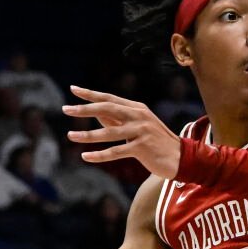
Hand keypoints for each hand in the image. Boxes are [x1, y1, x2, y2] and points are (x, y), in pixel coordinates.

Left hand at [63, 86, 179, 178]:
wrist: (181, 158)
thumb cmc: (156, 143)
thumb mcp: (137, 127)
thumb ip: (117, 120)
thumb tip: (95, 113)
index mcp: (136, 108)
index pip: (109, 98)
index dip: (90, 94)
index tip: (73, 89)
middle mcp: (138, 116)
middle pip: (107, 108)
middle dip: (84, 109)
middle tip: (66, 109)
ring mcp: (140, 131)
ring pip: (108, 132)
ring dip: (87, 135)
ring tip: (70, 136)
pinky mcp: (142, 147)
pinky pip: (116, 151)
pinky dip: (100, 155)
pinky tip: (86, 156)